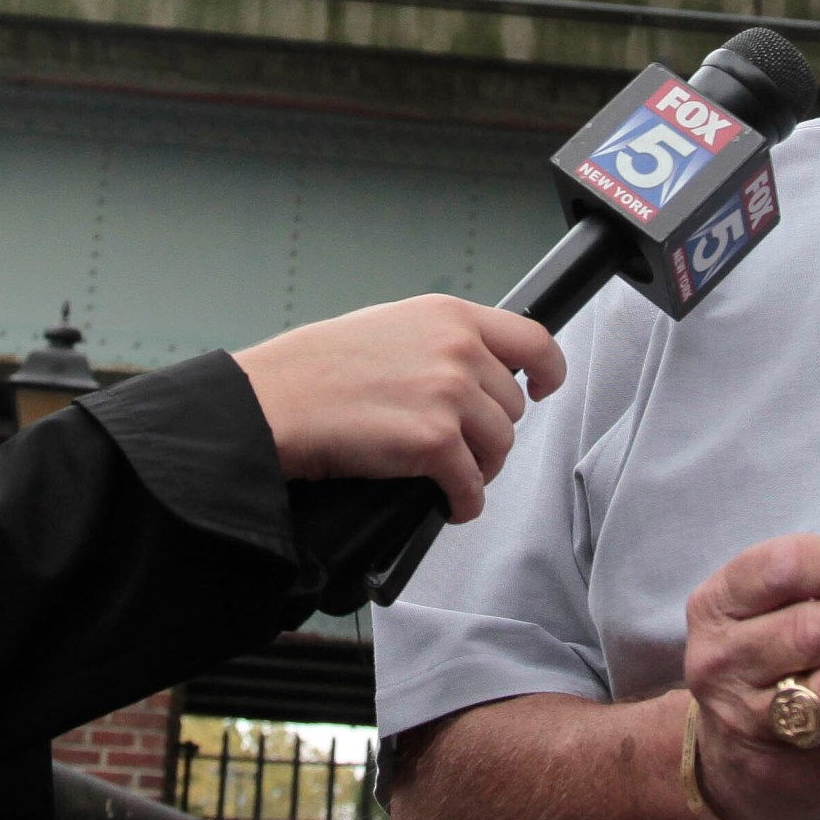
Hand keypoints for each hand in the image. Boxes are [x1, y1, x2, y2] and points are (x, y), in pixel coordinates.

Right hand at [233, 294, 563, 521]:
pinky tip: (446, 503)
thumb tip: (476, 370)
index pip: (533, 339)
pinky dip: (463, 502)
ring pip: (499, 447)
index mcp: (449, 316)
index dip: (549, 369)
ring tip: (449, 475)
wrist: (271, 403)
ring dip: (478, 468)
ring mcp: (449, 395)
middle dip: (488, 431)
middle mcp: (458, 350)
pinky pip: (471, 485)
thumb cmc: (314, 370)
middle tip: (456, 445)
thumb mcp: (390, 327)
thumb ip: (441, 341)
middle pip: (511, 406)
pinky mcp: (434, 443)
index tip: (545, 387)